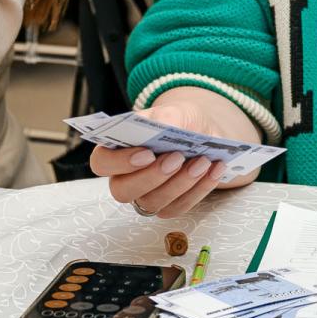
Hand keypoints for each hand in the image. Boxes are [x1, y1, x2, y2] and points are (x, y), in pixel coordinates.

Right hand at [92, 100, 254, 219]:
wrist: (204, 135)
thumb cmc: (179, 121)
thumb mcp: (175, 110)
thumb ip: (166, 117)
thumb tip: (166, 128)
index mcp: (115, 150)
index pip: (102, 163)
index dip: (119, 162)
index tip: (146, 153)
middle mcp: (124, 178)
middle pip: (123, 191)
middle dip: (151, 177)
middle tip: (177, 157)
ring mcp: (145, 196)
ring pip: (153, 202)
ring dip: (180, 183)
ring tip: (203, 161)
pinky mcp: (168, 207)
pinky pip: (179, 207)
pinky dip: (199, 189)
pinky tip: (214, 169)